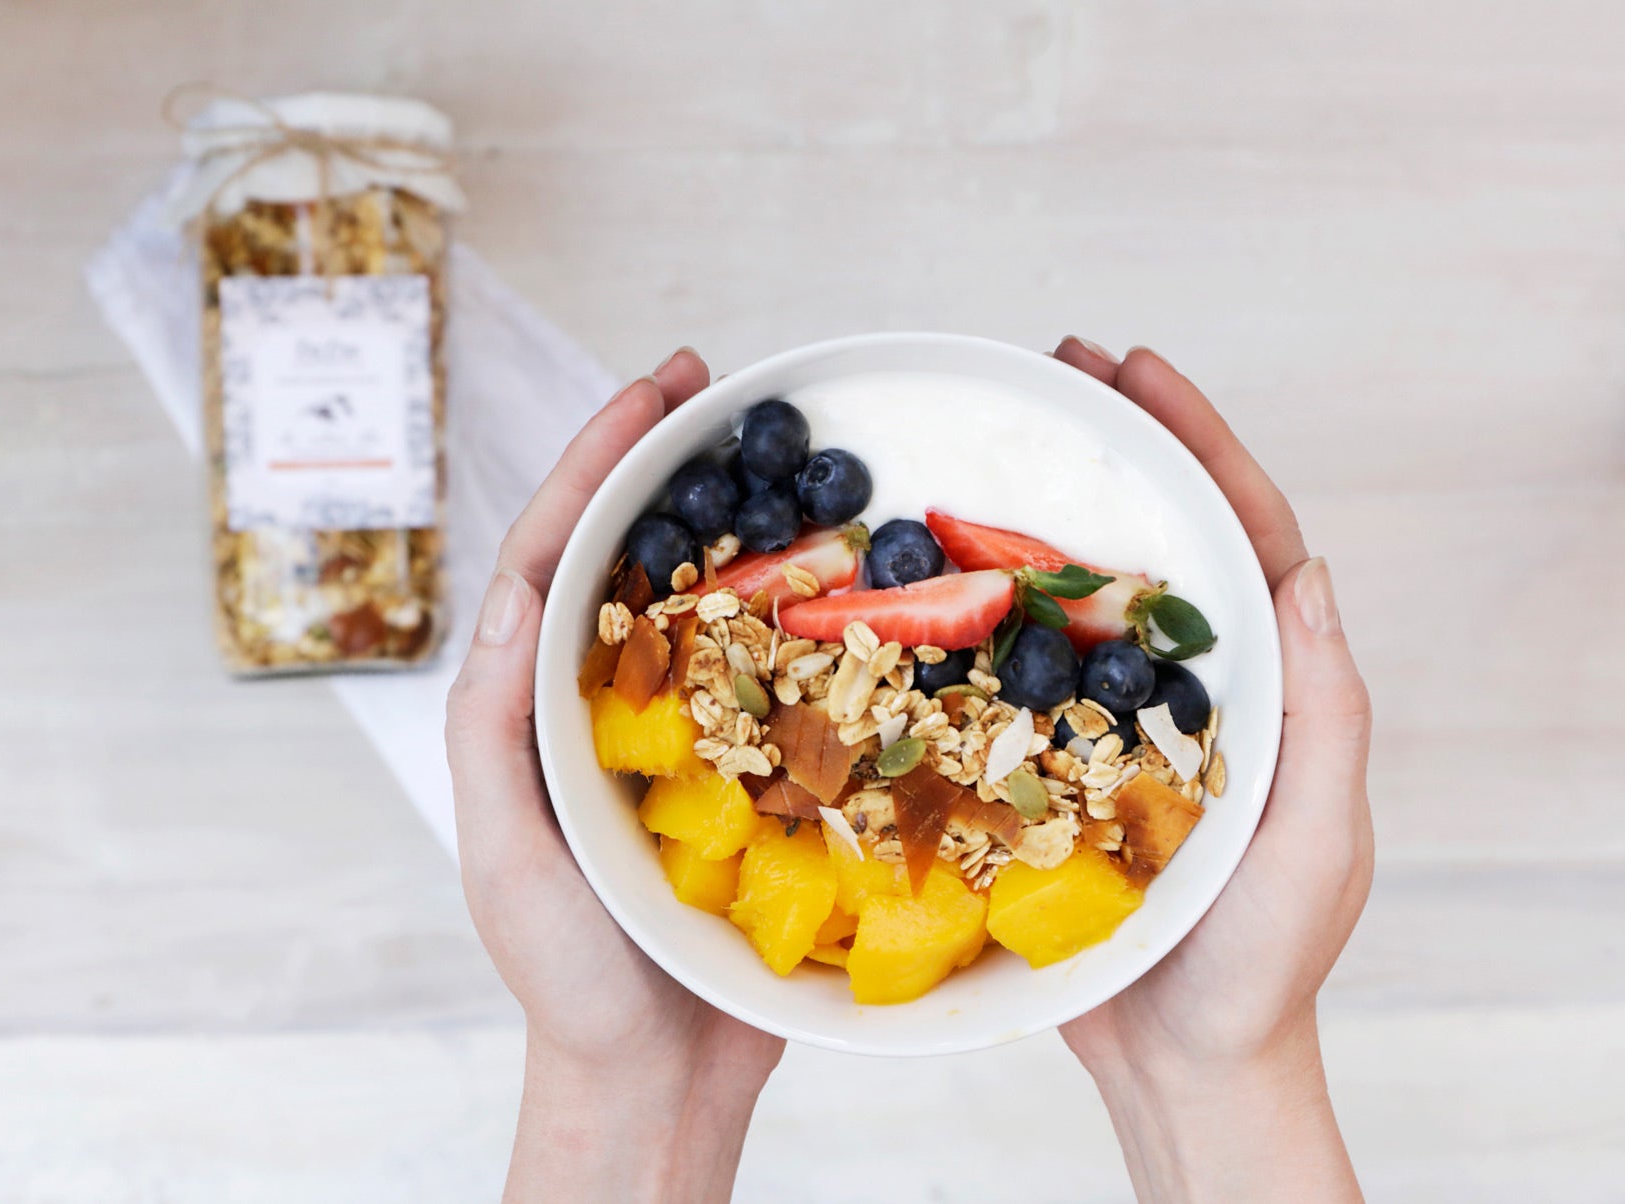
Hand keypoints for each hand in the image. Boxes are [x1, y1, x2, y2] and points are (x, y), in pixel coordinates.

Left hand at [446, 349, 783, 1203]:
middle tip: (714, 384)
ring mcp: (682, 736)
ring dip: (739, 519)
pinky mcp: (751, 775)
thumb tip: (513, 593)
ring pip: (708, 600)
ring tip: (785, 450)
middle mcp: (605, 704)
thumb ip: (494, 730)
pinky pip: (779, 676)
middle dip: (664, 463)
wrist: (657, 1080)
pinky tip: (850, 577)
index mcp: (537, 705)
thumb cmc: (568, 980)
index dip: (595, 464)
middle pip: (631, 555)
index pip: (555, 557)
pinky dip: (806, 615)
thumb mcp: (507, 854)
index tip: (649, 389)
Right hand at [1052, 338, 1372, 1201]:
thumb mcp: (1313, 842)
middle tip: (1060, 366)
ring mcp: (1127, 720)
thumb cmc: (1258, 966)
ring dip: (1049, 506)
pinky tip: (939, 572)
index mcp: (1271, 686)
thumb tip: (1312, 573)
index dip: (1198, 444)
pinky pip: (1026, 666)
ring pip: (1090, 589)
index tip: (1139, 370)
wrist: (1182, 1062)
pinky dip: (989, 606)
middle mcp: (1201, 686)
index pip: (1245, 536)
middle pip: (1165, 537)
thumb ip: (1324, 718)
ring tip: (997, 435)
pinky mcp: (1063, 761)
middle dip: (1122, 443)